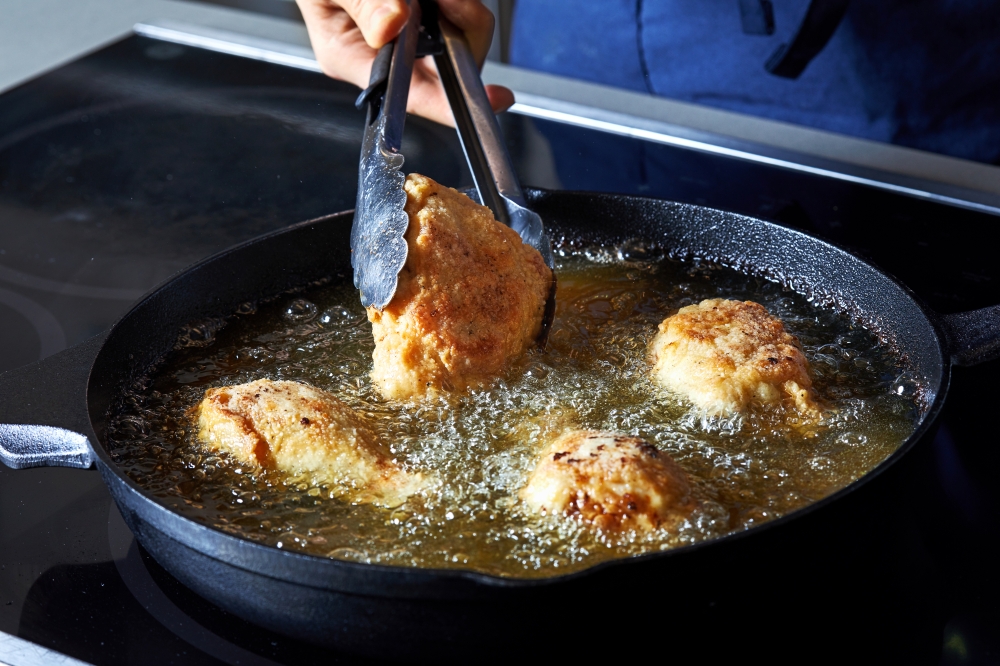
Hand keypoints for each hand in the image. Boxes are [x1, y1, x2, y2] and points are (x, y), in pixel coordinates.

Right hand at [296, 0, 514, 125]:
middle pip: (450, 65)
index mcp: (353, 59)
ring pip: (461, 32)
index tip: (493, 100)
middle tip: (453, 3)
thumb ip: (360, 4)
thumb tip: (393, 24)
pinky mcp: (425, 13)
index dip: (453, 104)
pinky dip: (454, 2)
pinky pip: (457, 12)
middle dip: (464, 32)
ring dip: (458, 8)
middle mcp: (387, 55)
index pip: (412, 95)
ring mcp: (409, 33)